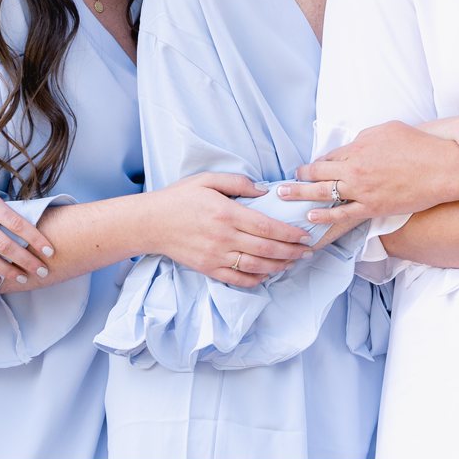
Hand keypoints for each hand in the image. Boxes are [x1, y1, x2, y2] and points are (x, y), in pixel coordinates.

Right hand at [152, 172, 314, 289]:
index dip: (289, 233)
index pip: (266, 227)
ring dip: (279, 266)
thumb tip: (265, 191)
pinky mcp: (208, 269)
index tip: (304, 235)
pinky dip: (257, 279)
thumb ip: (238, 182)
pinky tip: (269, 274)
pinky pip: (238, 279)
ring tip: (294, 262)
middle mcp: (224, 238)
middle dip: (292, 251)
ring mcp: (216, 256)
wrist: (150, 223)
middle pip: (266, 249)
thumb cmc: (179, 198)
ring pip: (256, 266)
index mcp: (226, 214)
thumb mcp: (208, 179)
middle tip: (308, 250)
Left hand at [294, 121, 458, 224]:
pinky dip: (324, 216)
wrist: (441, 168)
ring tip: (284, 198)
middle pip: (319, 172)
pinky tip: (311, 217)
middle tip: (284, 183)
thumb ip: (366, 137)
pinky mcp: (372, 206)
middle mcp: (355, 166)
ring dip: (301, 195)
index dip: (315, 163)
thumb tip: (354, 144)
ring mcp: (362, 188)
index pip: (328, 156)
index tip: (306, 168)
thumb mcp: (388, 130)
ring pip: (324, 192)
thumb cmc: (419, 146)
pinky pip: (342, 214)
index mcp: (359, 146)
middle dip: (300, 177)